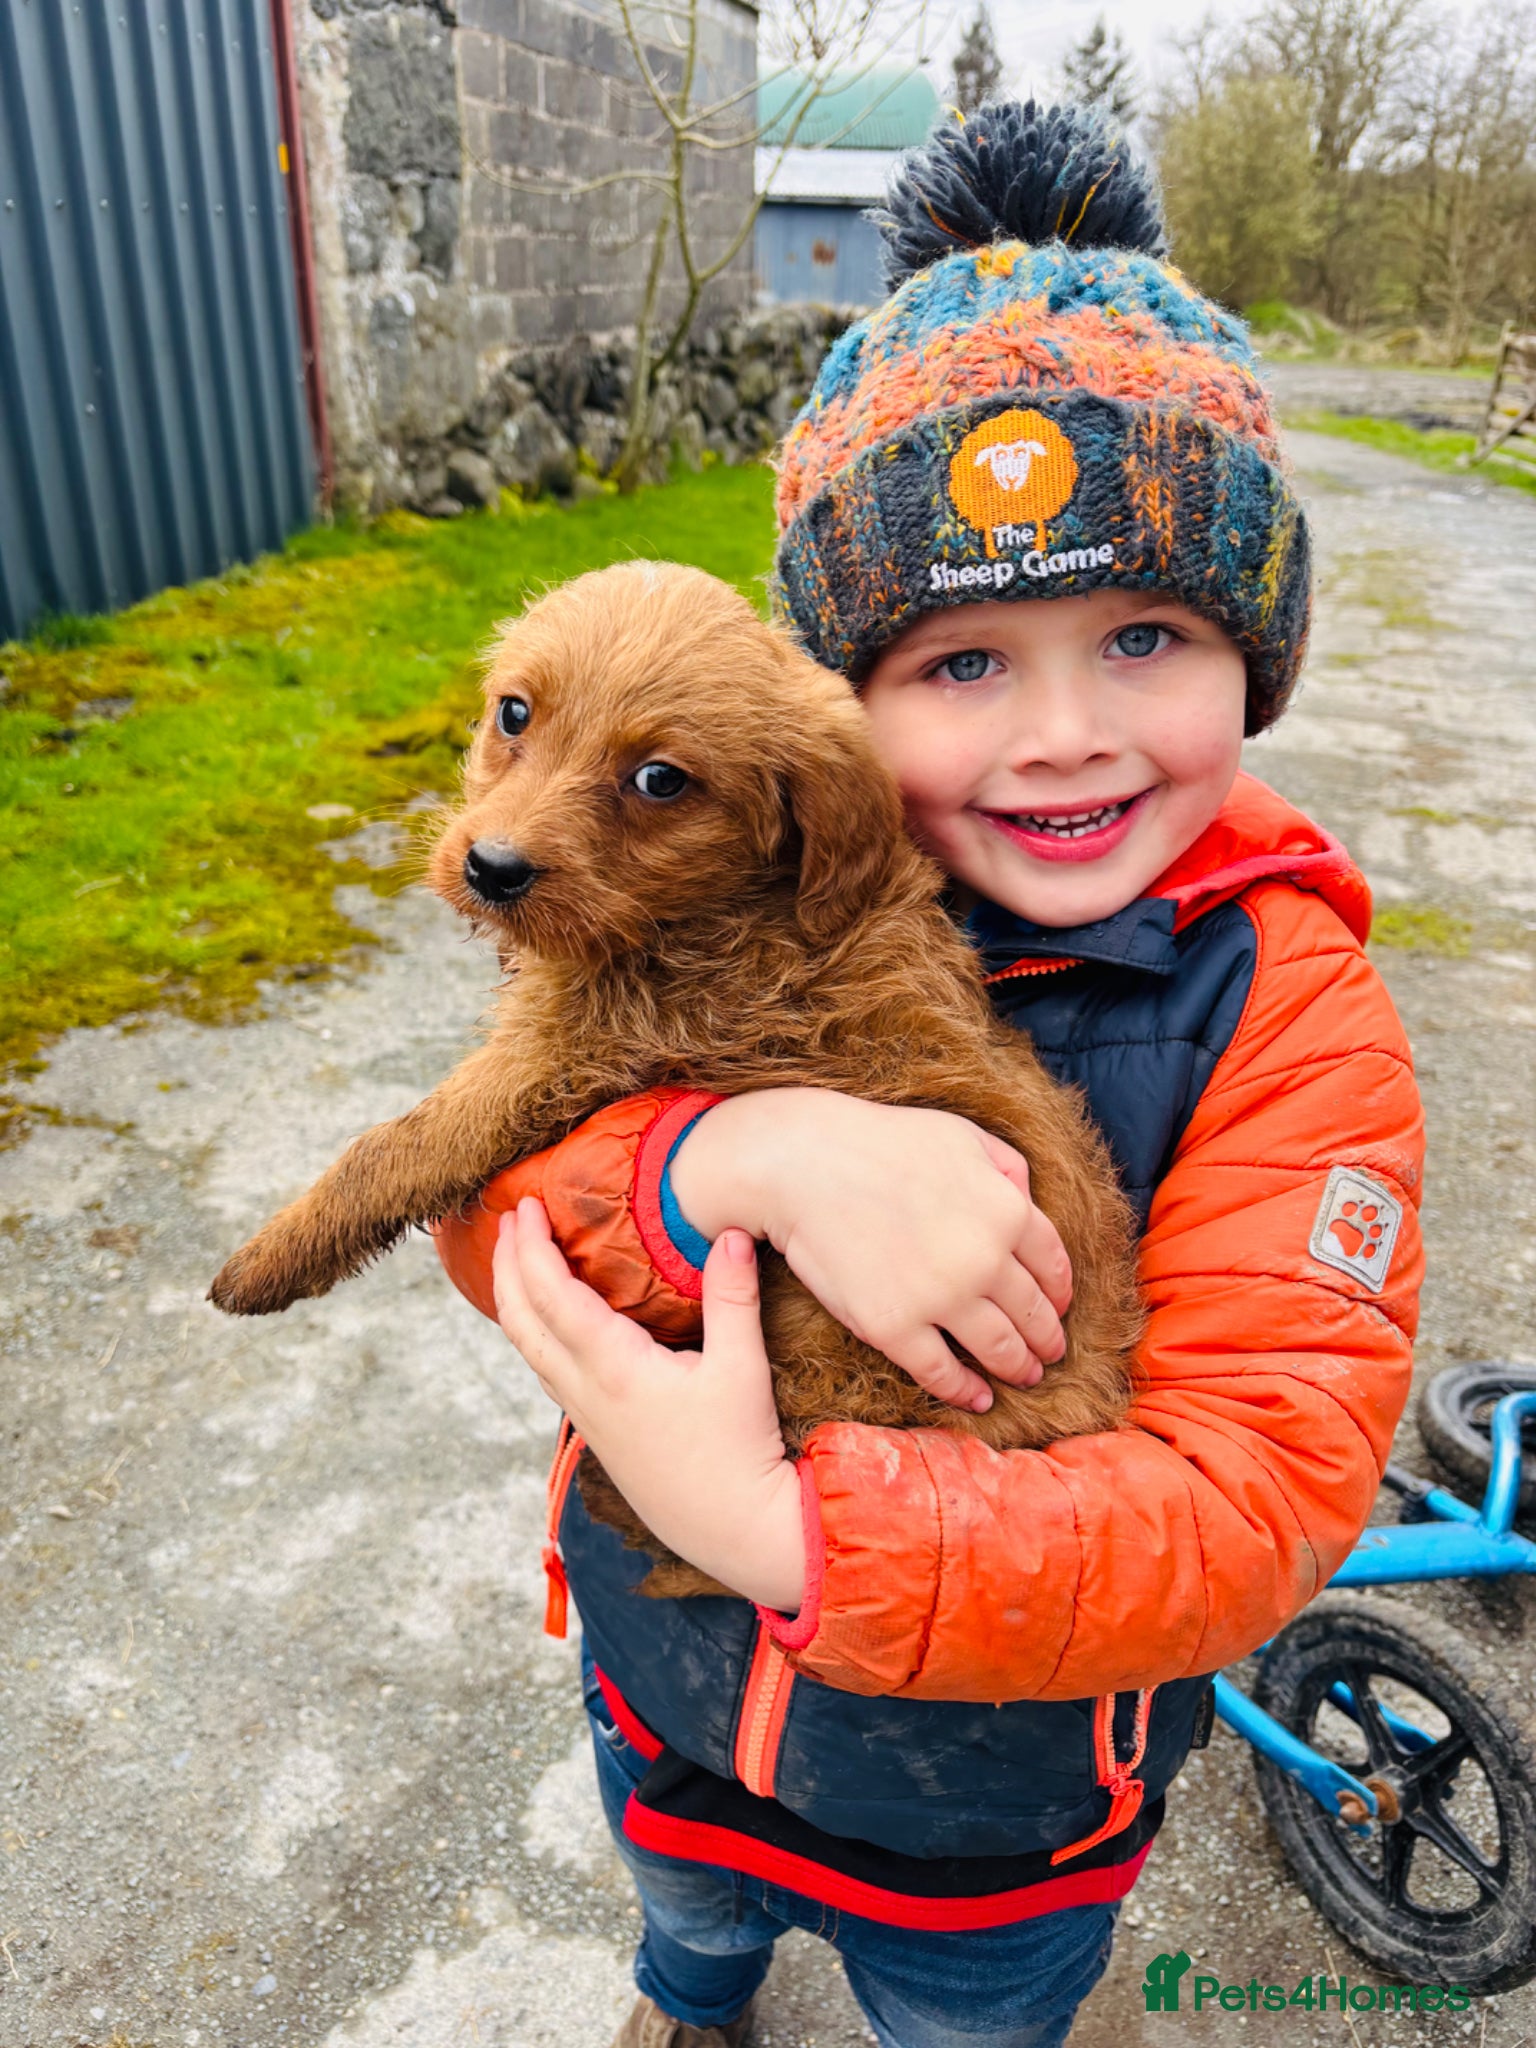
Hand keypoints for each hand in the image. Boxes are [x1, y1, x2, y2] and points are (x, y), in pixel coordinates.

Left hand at [493, 1199, 805, 1612]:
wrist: (734, 1530)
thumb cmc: (739, 1451)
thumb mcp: (742, 1369)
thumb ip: (733, 1297)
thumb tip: (731, 1232)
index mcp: (613, 1368)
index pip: (553, 1295)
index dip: (531, 1248)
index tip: (526, 1206)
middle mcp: (586, 1392)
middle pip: (521, 1321)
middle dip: (507, 1265)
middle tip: (509, 1219)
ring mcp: (587, 1416)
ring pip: (528, 1350)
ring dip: (515, 1299)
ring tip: (516, 1260)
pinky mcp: (598, 1433)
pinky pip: (548, 1372)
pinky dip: (536, 1333)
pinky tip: (551, 1322)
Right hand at [667, 1090, 1071, 1414]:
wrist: (802, 1164)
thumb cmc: (879, 1142)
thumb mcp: (960, 1135)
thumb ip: (1007, 1167)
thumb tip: (1030, 1200)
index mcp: (1007, 1211)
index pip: (1054, 1266)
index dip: (1060, 1294)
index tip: (1060, 1308)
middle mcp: (985, 1260)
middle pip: (1033, 1314)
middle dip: (1047, 1339)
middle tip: (1050, 1354)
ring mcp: (941, 1298)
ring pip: (999, 1350)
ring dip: (1018, 1368)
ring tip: (1024, 1376)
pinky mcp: (895, 1328)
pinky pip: (943, 1374)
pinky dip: (967, 1392)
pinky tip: (978, 1398)